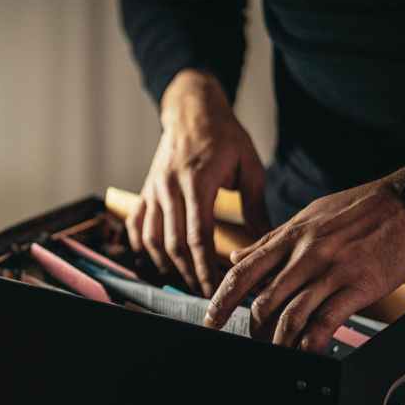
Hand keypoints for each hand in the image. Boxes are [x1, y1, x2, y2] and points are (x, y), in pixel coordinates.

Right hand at [126, 69, 269, 296]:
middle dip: (189, 274)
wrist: (192, 110)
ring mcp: (153, 189)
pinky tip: (156, 262)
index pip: (198, 236)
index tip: (216, 288)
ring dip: (167, 265)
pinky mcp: (145, 190)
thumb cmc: (225, 136)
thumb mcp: (249, 165)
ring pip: (153, 239)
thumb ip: (255, 206)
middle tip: (205, 293)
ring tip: (186, 282)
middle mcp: (170, 187)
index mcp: (198, 181)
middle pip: (174, 244)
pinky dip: (143, 247)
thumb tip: (267, 241)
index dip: (205, 268)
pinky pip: (137, 225)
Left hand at [203, 170, 404, 350]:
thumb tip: (236, 257)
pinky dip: (312, 341)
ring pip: (292, 314)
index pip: (243, 272)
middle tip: (250, 343)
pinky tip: (307, 351)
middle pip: (264, 299)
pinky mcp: (359, 285)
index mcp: (290, 238)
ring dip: (279, 341)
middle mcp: (306, 254)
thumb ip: (269, 241)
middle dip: (252, 329)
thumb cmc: (359, 208)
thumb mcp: (307, 217)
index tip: (210, 320)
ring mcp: (332, 270)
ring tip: (277, 352)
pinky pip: (327, 319)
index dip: (221, 300)